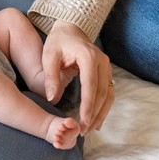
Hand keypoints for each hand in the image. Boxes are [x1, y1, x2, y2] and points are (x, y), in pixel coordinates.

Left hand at [42, 20, 113, 134]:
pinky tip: (97, 120)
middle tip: (84, 130)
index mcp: (88, 56)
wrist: (70, 29)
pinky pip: (108, 92)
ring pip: (109, 94)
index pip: (90, 85)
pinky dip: (104, 107)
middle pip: (102, 93)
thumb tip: (51, 98)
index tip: (82, 121)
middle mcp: (102, 62)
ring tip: (91, 129)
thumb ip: (50, 76)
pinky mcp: (106, 72)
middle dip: (94, 114)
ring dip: (101, 113)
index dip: (87, 105)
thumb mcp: (49, 55)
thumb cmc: (58, 42)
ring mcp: (107, 67)